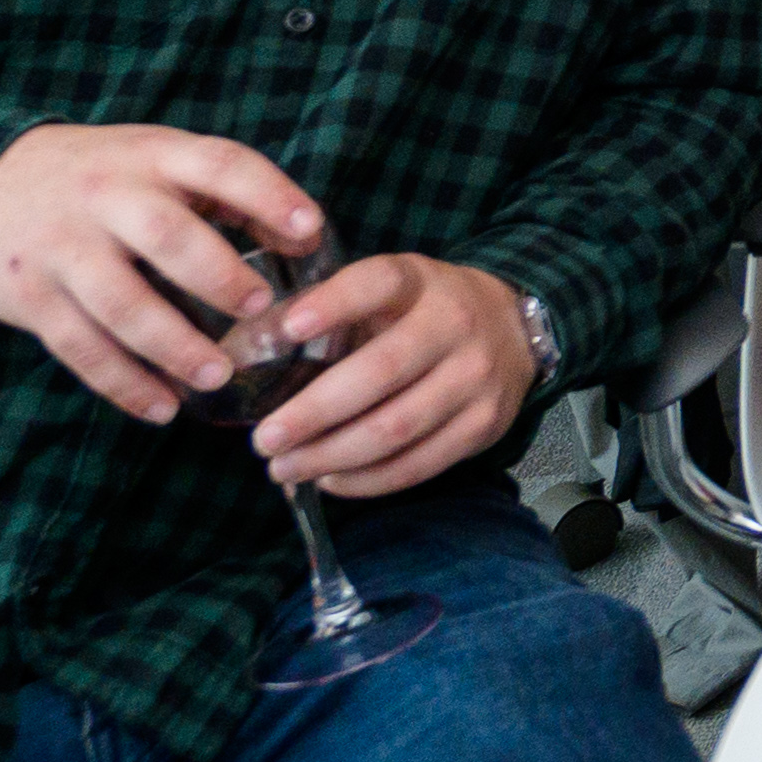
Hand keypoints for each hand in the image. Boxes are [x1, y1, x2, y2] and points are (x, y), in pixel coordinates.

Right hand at [0, 124, 326, 425]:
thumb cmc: (100, 179)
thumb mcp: (156, 161)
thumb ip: (224, 193)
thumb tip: (307, 241)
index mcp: (151, 156)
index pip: (218, 165)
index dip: (268, 195)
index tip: (311, 229)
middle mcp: (104, 196)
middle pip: (166, 236)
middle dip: (218, 276)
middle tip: (259, 309)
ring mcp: (62, 248)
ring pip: (121, 303)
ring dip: (173, 346)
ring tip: (216, 375)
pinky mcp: (30, 297)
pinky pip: (80, 348)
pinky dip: (122, 383)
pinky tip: (161, 408)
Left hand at [245, 254, 540, 496]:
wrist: (515, 328)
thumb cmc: (424, 311)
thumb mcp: (389, 288)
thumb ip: (332, 310)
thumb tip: (247, 348)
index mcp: (419, 281)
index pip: (377, 283)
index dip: (334, 304)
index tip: (289, 327)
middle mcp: (454, 324)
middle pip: (379, 373)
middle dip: (312, 413)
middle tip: (264, 440)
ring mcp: (475, 378)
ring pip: (395, 428)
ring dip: (331, 456)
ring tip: (284, 468)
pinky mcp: (485, 425)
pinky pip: (419, 464)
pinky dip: (367, 480)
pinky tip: (330, 480)